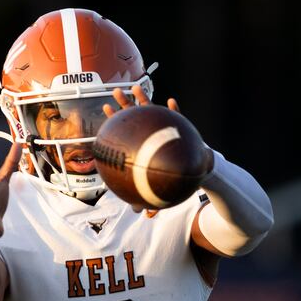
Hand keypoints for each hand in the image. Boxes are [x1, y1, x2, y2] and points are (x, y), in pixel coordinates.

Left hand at [102, 87, 212, 215]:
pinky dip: (175, 110)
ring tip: (135, 87)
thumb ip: (147, 198)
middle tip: (114, 91)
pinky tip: (171, 101)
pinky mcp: (182, 128)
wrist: (195, 170)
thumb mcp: (158, 188)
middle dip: (125, 103)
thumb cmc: (174, 176)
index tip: (104, 109)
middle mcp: (153, 133)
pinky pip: (178, 117)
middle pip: (136, 115)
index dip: (115, 120)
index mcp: (144, 143)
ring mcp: (167, 128)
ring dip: (144, 98)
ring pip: (153, 110)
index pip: (127, 130)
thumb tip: (137, 213)